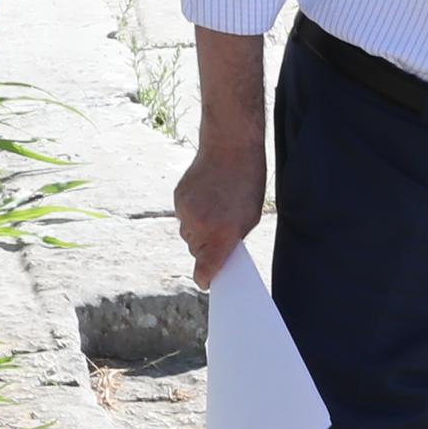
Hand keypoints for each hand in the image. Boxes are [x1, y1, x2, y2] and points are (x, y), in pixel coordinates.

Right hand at [174, 138, 264, 284]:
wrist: (229, 147)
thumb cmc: (247, 182)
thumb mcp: (250, 217)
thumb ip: (232, 240)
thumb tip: (219, 255)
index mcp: (222, 235)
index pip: (204, 270)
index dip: (205, 278)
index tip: (207, 281)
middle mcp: (200, 227)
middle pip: (197, 251)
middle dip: (207, 246)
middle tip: (221, 229)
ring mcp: (186, 212)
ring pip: (188, 234)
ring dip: (199, 228)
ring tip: (215, 208)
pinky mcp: (177, 199)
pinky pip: (183, 216)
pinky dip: (192, 212)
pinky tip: (206, 197)